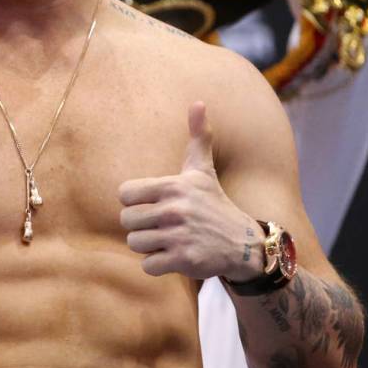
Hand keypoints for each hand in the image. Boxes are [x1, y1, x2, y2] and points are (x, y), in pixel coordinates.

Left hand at [119, 102, 263, 280]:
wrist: (243, 243)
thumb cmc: (213, 203)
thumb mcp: (202, 170)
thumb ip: (197, 137)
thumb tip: (199, 102)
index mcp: (173, 186)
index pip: (124, 194)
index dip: (134, 202)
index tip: (151, 205)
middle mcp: (175, 209)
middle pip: (126, 221)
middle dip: (139, 226)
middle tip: (160, 226)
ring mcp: (179, 235)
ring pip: (134, 243)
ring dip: (148, 246)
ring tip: (167, 240)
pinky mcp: (184, 260)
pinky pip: (148, 265)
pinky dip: (157, 264)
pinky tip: (174, 256)